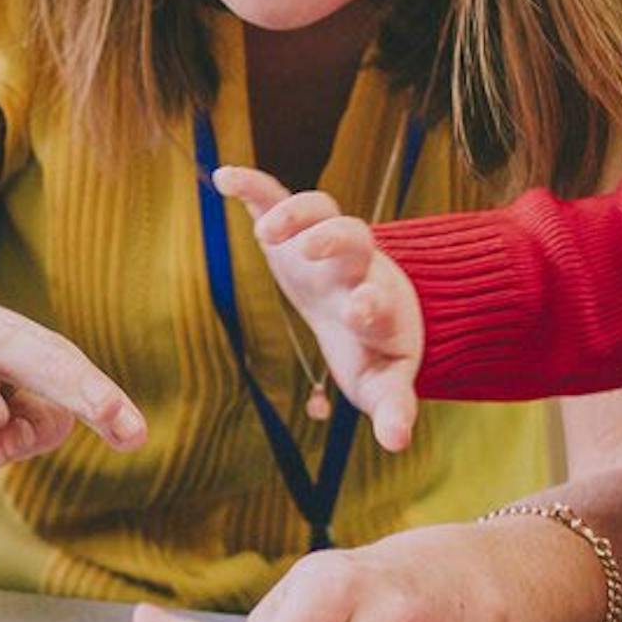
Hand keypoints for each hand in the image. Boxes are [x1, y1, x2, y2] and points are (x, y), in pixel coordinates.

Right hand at [210, 166, 423, 450]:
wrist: (371, 305)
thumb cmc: (373, 348)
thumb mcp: (381, 381)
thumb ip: (392, 408)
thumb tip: (397, 444)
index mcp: (376, 307)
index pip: (378, 297)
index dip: (370, 303)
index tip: (360, 311)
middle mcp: (355, 267)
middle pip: (355, 238)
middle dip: (336, 240)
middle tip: (314, 251)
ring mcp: (325, 242)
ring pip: (322, 210)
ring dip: (296, 213)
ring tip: (266, 232)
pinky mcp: (296, 228)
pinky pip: (276, 197)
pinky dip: (253, 186)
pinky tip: (224, 177)